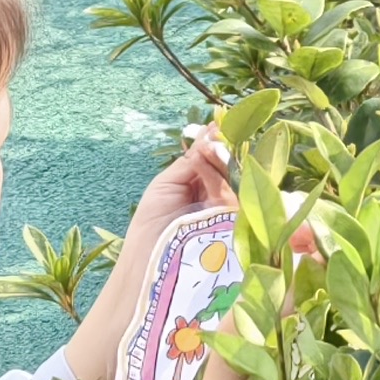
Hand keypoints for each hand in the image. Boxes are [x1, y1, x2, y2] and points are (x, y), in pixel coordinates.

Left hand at [130, 123, 235, 237]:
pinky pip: (229, 192)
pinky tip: (202, 158)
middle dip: (218, 148)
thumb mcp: (167, 183)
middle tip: (214, 132)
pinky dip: (215, 174)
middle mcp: (215, 194)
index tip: (216, 125)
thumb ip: (189, 163)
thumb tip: (208, 135)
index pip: (213, 160)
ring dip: (216, 157)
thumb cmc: (152, 220)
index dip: (215, 143)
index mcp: (200, 184)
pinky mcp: (230, 221)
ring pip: (230, 177)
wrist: (149, 254)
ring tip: (204, 145)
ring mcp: (224, 208)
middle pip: (226, 166)